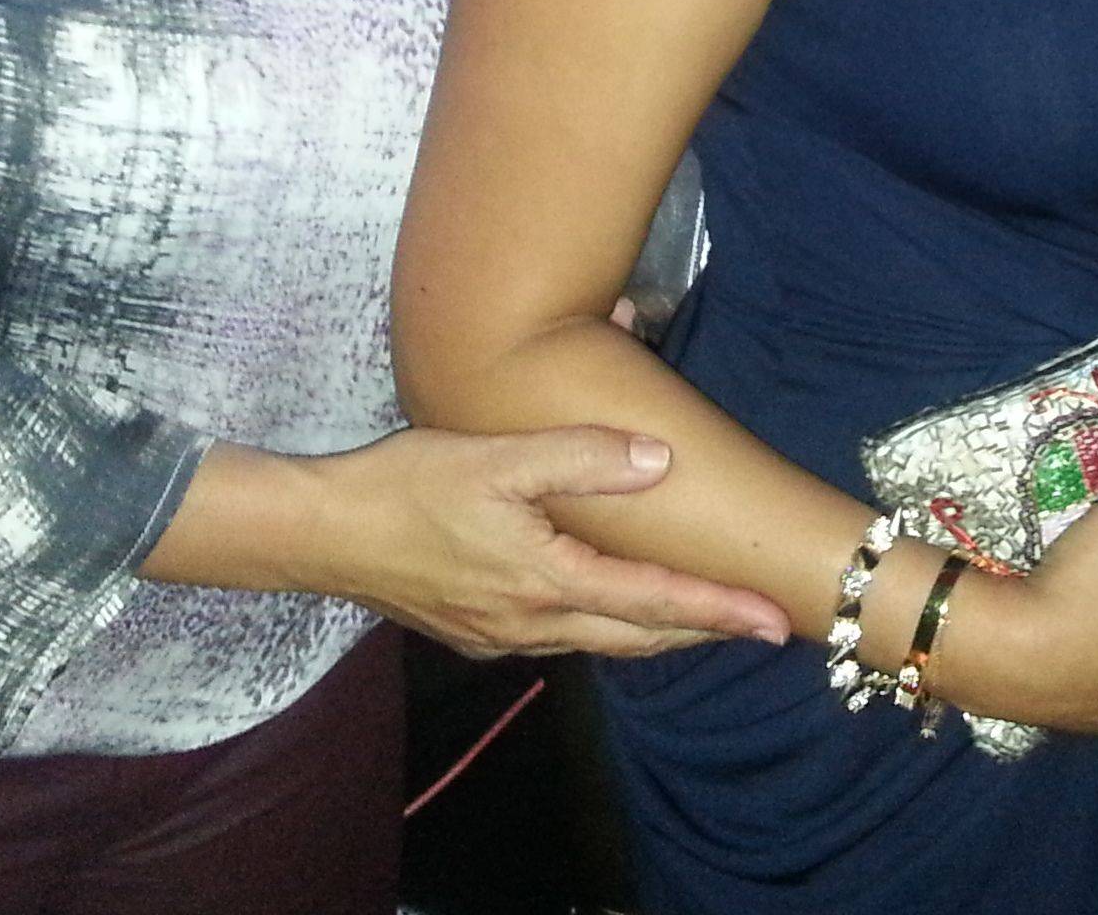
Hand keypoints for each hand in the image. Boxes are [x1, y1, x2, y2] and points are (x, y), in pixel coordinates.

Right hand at [299, 424, 792, 660]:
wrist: (321, 532)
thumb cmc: (406, 486)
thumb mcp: (497, 457)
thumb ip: (582, 457)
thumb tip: (659, 462)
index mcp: (546, 583)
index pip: (654, 603)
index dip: (719, 612)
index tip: (776, 623)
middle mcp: (530, 623)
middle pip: (635, 636)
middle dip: (701, 631)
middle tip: (759, 626)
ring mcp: (499, 635)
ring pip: (598, 640)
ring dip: (653, 630)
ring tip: (699, 615)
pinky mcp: (474, 630)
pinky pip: (559, 635)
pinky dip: (603, 623)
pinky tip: (607, 604)